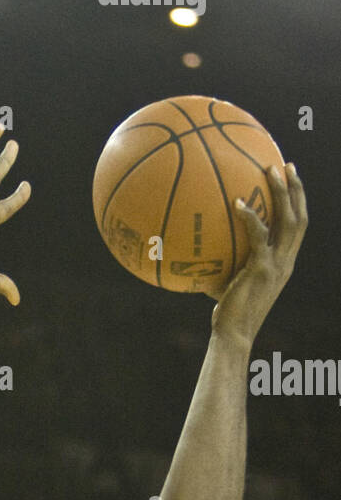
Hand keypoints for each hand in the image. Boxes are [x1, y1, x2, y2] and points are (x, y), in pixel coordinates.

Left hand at [207, 163, 307, 347]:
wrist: (233, 335)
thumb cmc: (227, 313)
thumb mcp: (230, 283)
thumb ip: (225, 263)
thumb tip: (200, 247)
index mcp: (283, 263)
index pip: (298, 228)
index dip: (297, 202)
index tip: (290, 179)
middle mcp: (286, 262)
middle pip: (300, 217)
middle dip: (295, 189)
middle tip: (285, 164)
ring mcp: (277, 265)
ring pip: (289, 221)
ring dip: (282, 193)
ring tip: (270, 169)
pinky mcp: (262, 269)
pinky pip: (260, 236)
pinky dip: (251, 216)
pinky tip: (238, 201)